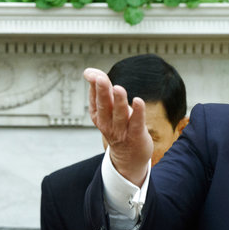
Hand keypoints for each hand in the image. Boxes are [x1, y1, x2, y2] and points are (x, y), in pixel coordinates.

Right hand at [83, 67, 152, 182]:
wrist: (129, 157)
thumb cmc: (118, 127)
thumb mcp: (107, 110)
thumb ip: (102, 90)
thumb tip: (90, 72)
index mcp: (98, 115)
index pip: (95, 98)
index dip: (94, 85)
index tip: (91, 73)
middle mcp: (108, 123)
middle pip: (104, 106)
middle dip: (102, 92)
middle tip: (100, 78)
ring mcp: (122, 130)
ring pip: (119, 114)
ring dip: (118, 101)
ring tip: (118, 88)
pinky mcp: (136, 134)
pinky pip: (137, 122)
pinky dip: (138, 112)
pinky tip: (138, 100)